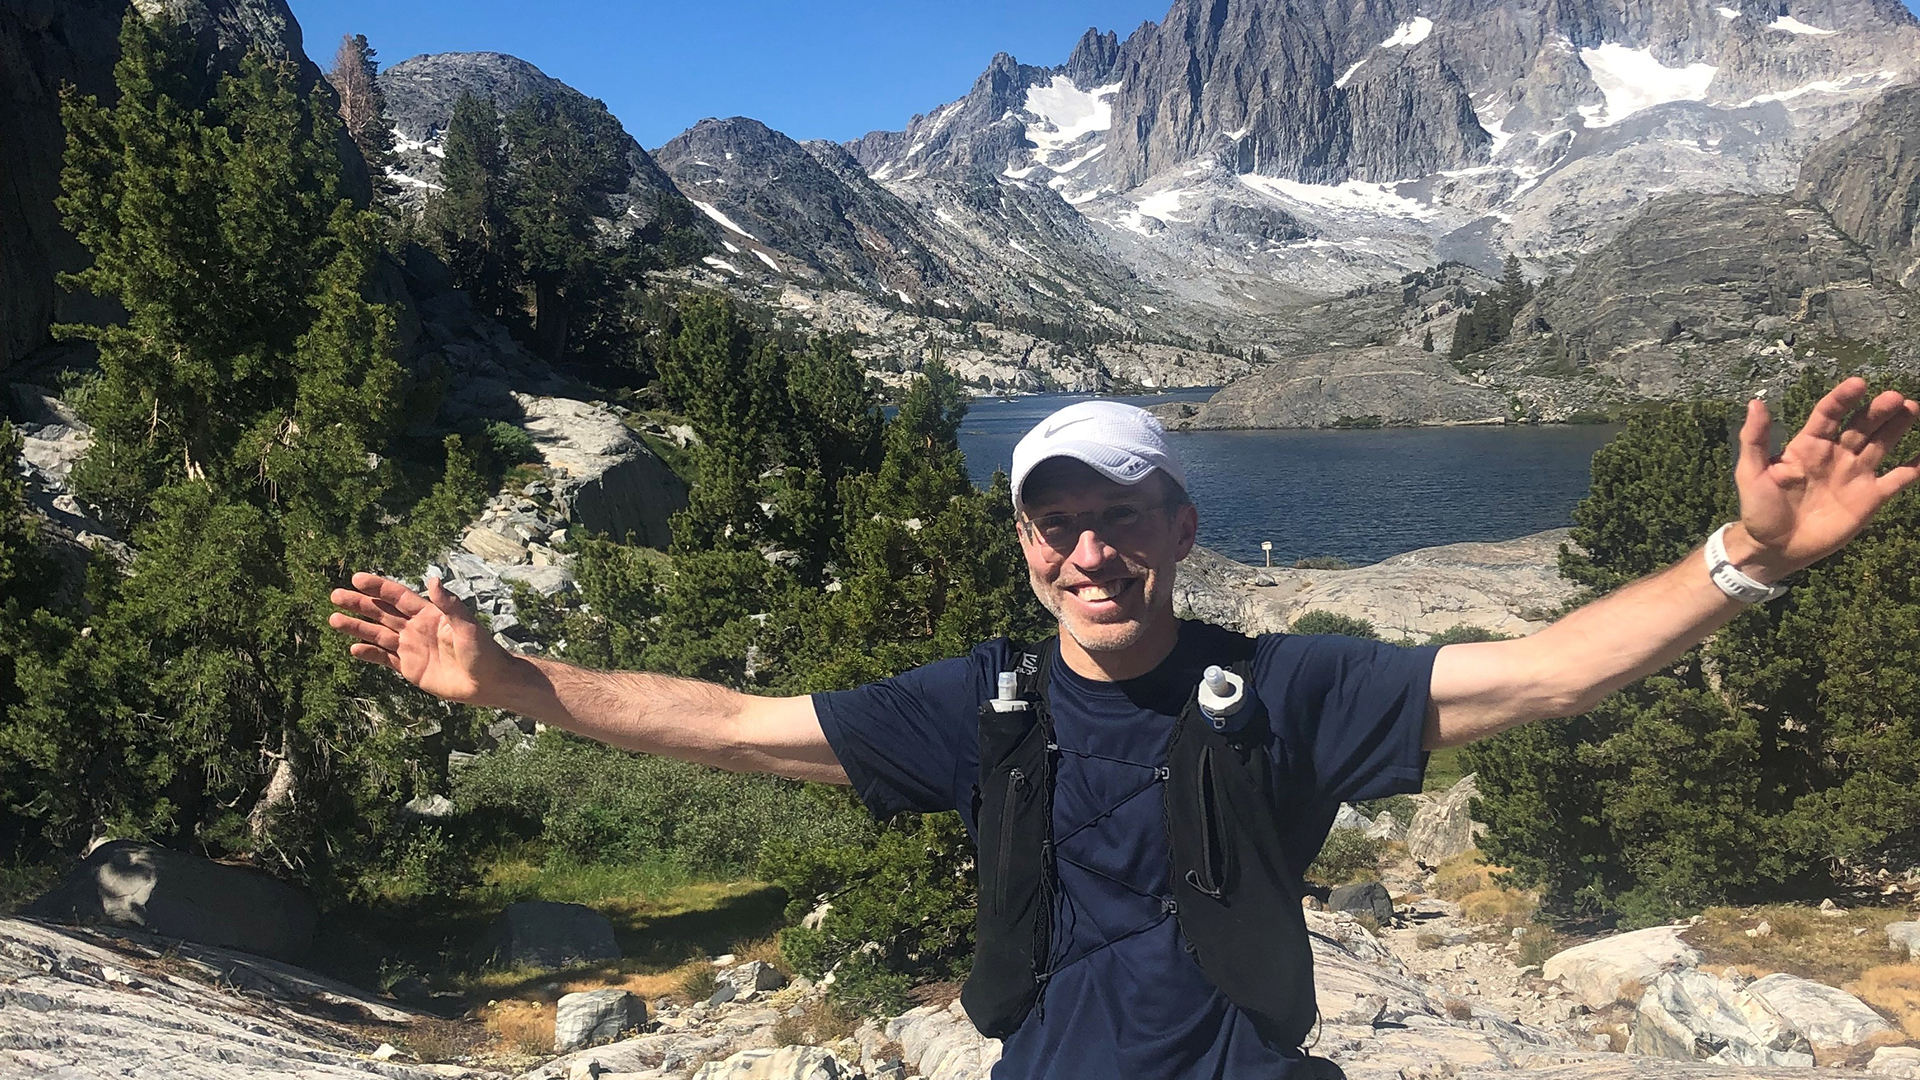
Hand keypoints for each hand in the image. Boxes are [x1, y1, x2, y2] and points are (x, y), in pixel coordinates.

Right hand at [328, 572, 520, 705]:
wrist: (488, 683)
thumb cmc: (483, 652)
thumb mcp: (467, 627)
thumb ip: (449, 605)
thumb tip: (433, 579)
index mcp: (429, 614)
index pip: (398, 597)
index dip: (378, 588)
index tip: (356, 579)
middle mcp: (416, 628)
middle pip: (382, 613)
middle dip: (359, 604)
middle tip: (335, 595)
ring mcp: (411, 648)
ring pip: (378, 634)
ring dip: (356, 627)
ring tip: (333, 619)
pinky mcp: (410, 668)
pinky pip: (385, 658)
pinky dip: (369, 654)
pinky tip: (352, 649)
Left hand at [1734, 377, 1919, 576]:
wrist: (1774, 548)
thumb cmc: (1759, 509)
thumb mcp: (1750, 473)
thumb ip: (1754, 439)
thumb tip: (1756, 402)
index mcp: (1808, 445)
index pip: (1828, 414)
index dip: (1842, 398)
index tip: (1858, 384)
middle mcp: (1836, 454)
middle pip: (1861, 425)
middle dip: (1878, 410)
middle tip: (1896, 398)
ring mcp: (1855, 474)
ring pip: (1882, 443)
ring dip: (1897, 426)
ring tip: (1912, 408)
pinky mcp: (1870, 498)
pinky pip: (1898, 479)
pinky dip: (1914, 468)